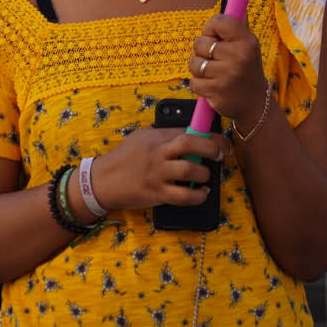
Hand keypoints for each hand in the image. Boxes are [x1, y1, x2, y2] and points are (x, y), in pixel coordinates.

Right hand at [86, 127, 228, 212]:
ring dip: (204, 173)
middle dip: (212, 147)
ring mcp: (158, 174)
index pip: (187, 130)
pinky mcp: (157, 194)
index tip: (222, 141)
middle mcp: (158, 154)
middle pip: (190, 144)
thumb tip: (193, 135)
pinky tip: (202, 192)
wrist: (103, 181)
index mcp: (156, 137)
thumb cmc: (125, 157)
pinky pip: (183, 196)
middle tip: (220, 154)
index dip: (210, 135)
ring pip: (190, 170)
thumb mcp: (143, 138)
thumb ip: (165, 136)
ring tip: (206, 175)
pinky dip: (198, 195)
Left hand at [188, 14, 268, 136]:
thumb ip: (238, 26)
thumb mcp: (249, 46)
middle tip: (216, 59)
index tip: (214, 36)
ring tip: (213, 73)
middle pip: (200, 43)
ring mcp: (226, 75)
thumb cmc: (247, 69)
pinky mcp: (216, 92)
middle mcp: (238, 56)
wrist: (255, 103)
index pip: (218, 21)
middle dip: (203, 51)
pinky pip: (193, 82)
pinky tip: (212, 86)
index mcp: (246, 41)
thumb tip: (237, 4)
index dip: (210, 28)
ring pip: (193, 63)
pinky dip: (199, 85)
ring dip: (199, 69)